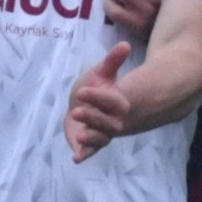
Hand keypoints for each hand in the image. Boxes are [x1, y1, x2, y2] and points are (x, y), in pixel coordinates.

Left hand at [66, 43, 133, 162]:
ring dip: (91, 138)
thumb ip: (112, 61)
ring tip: (80, 135)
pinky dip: (84, 154)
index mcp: (116, 102)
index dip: (98, 96)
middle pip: (107, 122)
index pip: (112, 101)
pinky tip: (76, 157)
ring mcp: (102, 133)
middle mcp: (112, 120)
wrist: (83, 104)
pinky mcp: (91, 143)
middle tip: (76, 111)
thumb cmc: (94, 87)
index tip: (83, 90)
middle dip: (92, 117)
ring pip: (101, 138)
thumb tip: (125, 44)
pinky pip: (91, 150)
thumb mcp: (101, 72)